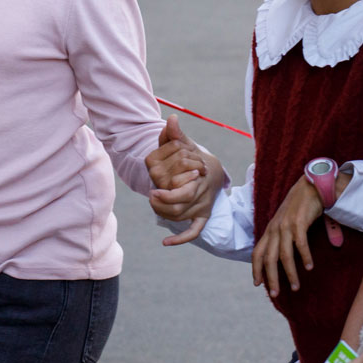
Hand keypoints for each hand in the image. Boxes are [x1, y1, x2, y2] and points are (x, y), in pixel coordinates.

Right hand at [144, 115, 209, 189]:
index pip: (176, 144)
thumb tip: (173, 117)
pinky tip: (196, 177)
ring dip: (199, 166)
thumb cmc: (184, 167)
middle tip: (201, 164)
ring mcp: (161, 183)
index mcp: (152, 159)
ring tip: (201, 170)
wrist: (191, 188)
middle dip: (195, 157)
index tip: (192, 153)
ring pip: (185, 163)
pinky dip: (194, 176)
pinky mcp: (171, 193)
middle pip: (181, 153)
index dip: (188, 147)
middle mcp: (153, 171)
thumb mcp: (180, 149)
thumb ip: (174, 134)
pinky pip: (185, 178)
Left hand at [146, 117, 223, 245]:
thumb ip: (176, 134)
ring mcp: (202, 206)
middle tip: (151, 195)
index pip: (184, 189)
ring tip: (153, 203)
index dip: (169, 193)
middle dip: (165, 203)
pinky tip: (165, 242)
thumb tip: (171, 119)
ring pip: (182, 217)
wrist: (211, 168)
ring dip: (165, 214)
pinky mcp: (201, 217)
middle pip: (181, 206)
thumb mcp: (185, 144)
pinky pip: (194, 231)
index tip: (154, 190)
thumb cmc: (193, 156)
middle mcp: (201, 194)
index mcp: (198, 176)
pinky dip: (181, 239)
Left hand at [251, 171, 348, 295]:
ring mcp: (286, 225)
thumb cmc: (299, 208)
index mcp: (270, 231)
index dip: (256, 269)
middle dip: (271, 278)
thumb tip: (283, 259)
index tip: (258, 285)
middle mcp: (275, 229)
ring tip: (296, 287)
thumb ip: (283, 240)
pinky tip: (309, 267)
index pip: (257, 253)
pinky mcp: (298, 222)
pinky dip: (304, 257)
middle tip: (276, 294)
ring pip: (284, 255)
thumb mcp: (286, 224)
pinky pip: (300, 243)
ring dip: (290, 273)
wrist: (310, 187)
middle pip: (268, 259)